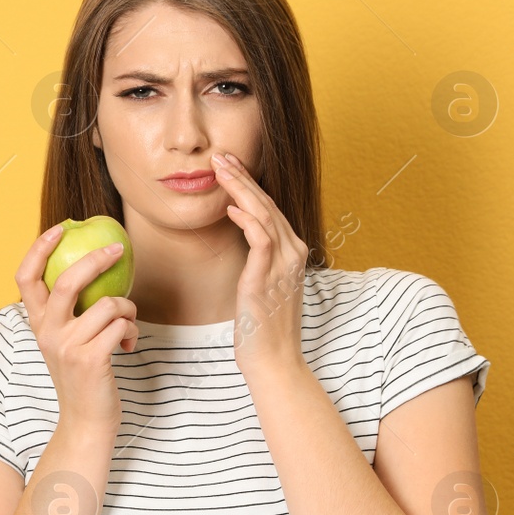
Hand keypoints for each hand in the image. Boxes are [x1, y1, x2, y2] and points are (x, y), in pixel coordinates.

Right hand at [16, 222, 138, 434]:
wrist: (86, 421)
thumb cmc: (82, 376)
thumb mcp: (65, 341)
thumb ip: (69, 312)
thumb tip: (91, 267)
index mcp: (37, 324)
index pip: (25, 277)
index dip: (39, 247)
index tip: (61, 229)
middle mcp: (47, 332)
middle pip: (68, 279)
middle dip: (97, 259)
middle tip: (117, 250)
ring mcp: (68, 346)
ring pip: (108, 304)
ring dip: (127, 311)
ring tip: (127, 326)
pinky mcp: (91, 359)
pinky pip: (121, 326)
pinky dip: (132, 332)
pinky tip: (128, 345)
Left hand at [211, 151, 309, 379]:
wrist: (273, 358)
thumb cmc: (262, 325)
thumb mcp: (263, 282)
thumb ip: (260, 255)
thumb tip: (243, 227)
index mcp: (291, 252)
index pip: (269, 208)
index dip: (249, 183)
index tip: (229, 164)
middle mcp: (292, 253)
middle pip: (267, 204)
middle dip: (243, 177)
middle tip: (220, 155)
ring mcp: (283, 265)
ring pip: (264, 214)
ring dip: (241, 189)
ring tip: (220, 169)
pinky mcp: (268, 277)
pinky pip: (262, 239)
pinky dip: (247, 219)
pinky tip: (230, 208)